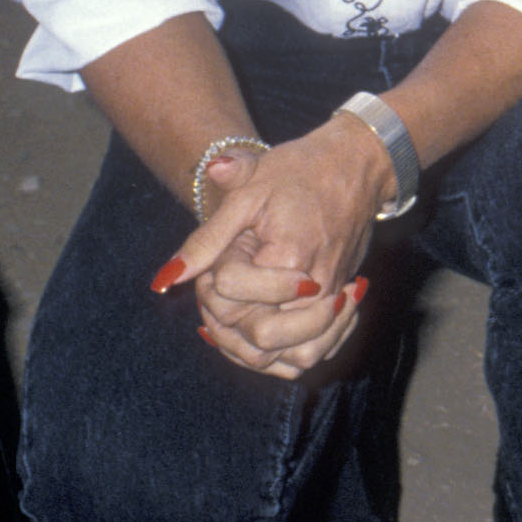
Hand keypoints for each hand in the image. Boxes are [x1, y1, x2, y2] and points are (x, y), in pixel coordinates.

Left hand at [152, 117, 390, 377]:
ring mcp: (335, 296)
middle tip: (224, 301)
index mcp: (289, 256)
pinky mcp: (344, 299)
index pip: (235, 298)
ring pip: (299, 357)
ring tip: (245, 321)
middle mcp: (317, 286)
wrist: (356, 164)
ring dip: (263, 349)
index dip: (212, 285)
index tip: (222, 259)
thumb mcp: (247, 192)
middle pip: (265, 339)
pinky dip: (293, 351)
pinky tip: (270, 329)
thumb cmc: (300, 170)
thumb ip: (206, 241)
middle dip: (234, 328)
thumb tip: (164, 280)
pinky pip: (320, 347)